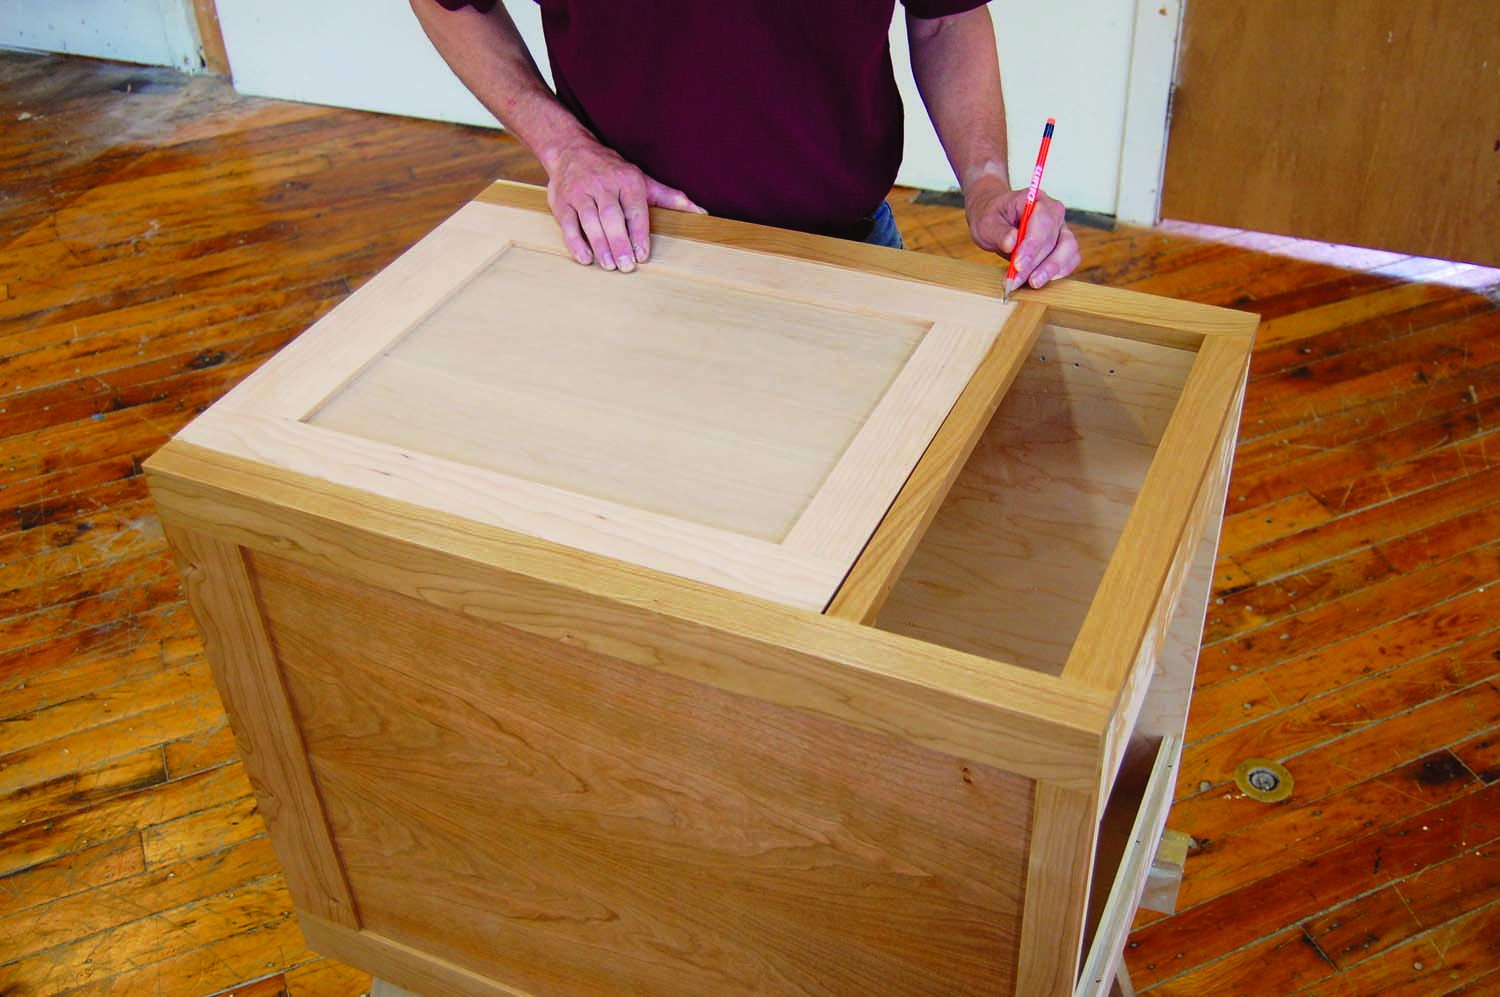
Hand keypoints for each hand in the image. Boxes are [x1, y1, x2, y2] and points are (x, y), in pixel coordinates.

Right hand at [544, 137, 704, 271]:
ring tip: (609, 265)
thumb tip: (701, 212)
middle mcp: (603, 184)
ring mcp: (580, 192)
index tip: (642, 254)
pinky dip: (575, 242)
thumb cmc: (613, 172)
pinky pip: (568, 223)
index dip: (638, 232)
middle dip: (619, 242)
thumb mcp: (643, 180)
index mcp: (627, 180)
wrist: (571, 150)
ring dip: (599, 244)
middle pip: (612, 216)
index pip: (635, 208)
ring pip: (590, 220)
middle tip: (626, 266)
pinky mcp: (561, 201)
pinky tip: (585, 258)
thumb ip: (669, 198)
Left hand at [964, 172, 1079, 289]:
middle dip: (1035, 264)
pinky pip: (1070, 260)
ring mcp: (1061, 229)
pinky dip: (1058, 273)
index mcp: (1038, 200)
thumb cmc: (993, 217)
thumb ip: (999, 232)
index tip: (1017, 264)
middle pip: (1054, 240)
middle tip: (1017, 280)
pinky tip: (1040, 279)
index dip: (1031, 246)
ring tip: (1031, 283)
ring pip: (1067, 251)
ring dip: (1050, 270)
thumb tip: (1011, 243)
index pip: (1042, 223)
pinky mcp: (1063, 245)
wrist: (997, 219)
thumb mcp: (987, 222)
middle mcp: (1055, 213)